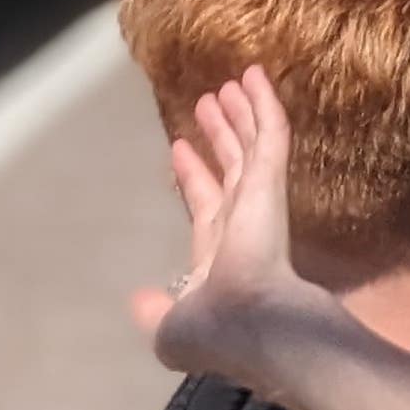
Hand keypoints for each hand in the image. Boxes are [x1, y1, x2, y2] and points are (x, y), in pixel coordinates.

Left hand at [132, 70, 352, 399]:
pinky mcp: (271, 184)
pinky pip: (269, 137)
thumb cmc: (214, 332)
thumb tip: (138, 300)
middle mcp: (241, 223)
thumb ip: (157, 312)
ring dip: (242, 114)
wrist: (252, 326)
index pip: (205, 206)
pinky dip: (264, 105)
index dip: (193, 178)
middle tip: (209, 103)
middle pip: (230, 168)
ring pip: (252, 146)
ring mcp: (260, 200)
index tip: (179, 149)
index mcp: (217, 257)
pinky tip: (255, 77)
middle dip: (220, 137)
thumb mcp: (172, 329)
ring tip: (233, 82)